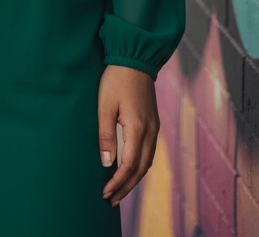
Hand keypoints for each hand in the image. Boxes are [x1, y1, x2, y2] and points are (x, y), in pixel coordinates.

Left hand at [98, 64, 158, 205]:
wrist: (135, 58)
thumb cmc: (116, 79)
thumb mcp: (105, 105)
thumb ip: (106, 134)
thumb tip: (107, 163)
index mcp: (138, 128)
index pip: (130, 165)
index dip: (118, 182)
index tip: (105, 193)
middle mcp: (150, 131)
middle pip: (141, 169)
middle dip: (126, 186)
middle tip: (111, 199)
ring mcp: (154, 127)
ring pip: (147, 162)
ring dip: (134, 178)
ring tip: (119, 190)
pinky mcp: (153, 122)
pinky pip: (149, 151)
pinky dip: (140, 166)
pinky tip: (130, 169)